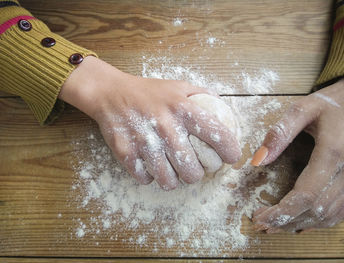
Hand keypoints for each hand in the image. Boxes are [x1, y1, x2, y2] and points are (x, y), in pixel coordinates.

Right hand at [59, 56, 240, 189]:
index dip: (230, 151)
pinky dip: (151, 176)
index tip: (231, 158)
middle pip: (192, 171)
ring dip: (174, 179)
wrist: (110, 93)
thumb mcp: (179, 86)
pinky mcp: (126, 153)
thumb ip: (204, 96)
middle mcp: (166, 126)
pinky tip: (151, 166)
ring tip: (173, 172)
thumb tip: (226, 110)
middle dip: (197, 174)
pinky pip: (146, 179)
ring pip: (169, 181)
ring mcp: (144, 142)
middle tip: (194, 168)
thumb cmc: (148, 91)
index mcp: (183, 108)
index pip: (217, 135)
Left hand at [251, 79, 343, 232]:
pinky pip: (342, 212)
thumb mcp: (304, 109)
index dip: (281, 211)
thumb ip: (280, 133)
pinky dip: (320, 221)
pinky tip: (302, 222)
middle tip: (262, 223)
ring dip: (300, 224)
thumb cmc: (333, 103)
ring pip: (330, 216)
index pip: (305, 195)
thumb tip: (257, 160)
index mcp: (334, 153)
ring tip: (275, 225)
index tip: (259, 216)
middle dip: (286, 221)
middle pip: (316, 210)